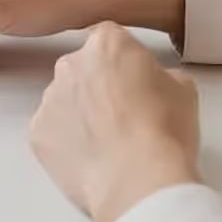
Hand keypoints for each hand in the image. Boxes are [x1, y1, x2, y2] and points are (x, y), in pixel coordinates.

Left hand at [29, 22, 200, 221]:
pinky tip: (93, 158)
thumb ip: (161, 73)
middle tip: (126, 115)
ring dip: (82, 114)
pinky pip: (52, 131)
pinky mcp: (37, 132)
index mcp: (107, 44)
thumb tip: (155, 83)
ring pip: (65, 100)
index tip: (137, 82)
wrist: (139, 181)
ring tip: (111, 143)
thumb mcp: (184, 90)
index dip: (127, 63)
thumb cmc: (162, 134)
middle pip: (84, 68)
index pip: (111, 40)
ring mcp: (50, 99)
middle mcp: (71, 65)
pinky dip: (67, 142)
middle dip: (100, 86)